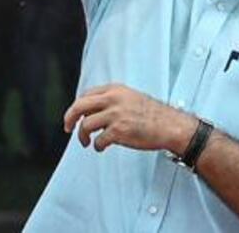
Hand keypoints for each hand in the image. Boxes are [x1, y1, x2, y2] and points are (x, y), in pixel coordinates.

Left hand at [63, 84, 195, 154]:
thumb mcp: (130, 98)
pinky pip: (98, 140)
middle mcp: (113, 99)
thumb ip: (112, 100)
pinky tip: (101, 148)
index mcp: (115, 89)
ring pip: (86, 125)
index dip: (78, 107)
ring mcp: (115, 115)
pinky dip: (97, 146)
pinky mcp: (119, 131)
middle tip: (67, 128)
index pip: (86, 95)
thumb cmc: (153, 115)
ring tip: (86, 142)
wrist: (170, 125)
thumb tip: (92, 111)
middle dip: (69, 118)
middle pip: (79, 106)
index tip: (75, 116)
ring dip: (83, 136)